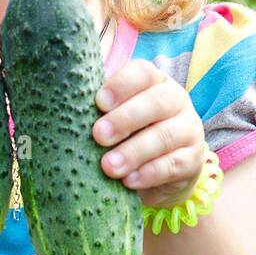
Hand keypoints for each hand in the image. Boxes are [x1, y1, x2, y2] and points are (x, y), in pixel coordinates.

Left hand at [91, 58, 205, 208]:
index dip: (121, 85)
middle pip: (157, 102)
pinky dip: (149, 173)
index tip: (99, 102)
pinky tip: (129, 181)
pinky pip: (173, 165)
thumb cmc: (128, 134)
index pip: (142, 73)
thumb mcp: (116, 116)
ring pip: (165, 136)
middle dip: (125, 119)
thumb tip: (62, 107)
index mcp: (154, 81)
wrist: (162, 171)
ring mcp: (189, 130)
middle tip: (98, 135)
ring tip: (109, 166)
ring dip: (134, 151)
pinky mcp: (193, 161)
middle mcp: (176, 100)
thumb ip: (101, 110)